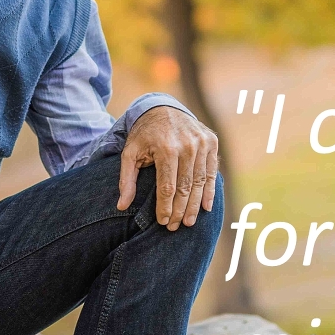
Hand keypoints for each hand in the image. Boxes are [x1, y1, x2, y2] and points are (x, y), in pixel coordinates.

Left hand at [117, 106, 218, 229]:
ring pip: (200, 182)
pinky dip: (210, 190)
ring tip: (189, 223)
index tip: (162, 222)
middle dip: (180, 210)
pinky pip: (212, 171)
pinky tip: (205, 207)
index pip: (167, 186)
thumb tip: (121, 206)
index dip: (165, 207)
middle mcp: (187, 145)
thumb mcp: (129, 152)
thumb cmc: (144, 134)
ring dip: (195, 205)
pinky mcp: (211, 142)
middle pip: (185, 187)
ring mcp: (201, 143)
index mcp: (165, 147)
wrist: (163, 107)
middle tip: (174, 227)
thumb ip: (126, 179)